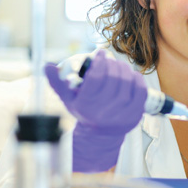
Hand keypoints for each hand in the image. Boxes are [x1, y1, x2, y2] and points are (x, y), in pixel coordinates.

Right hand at [45, 50, 146, 171]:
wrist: (100, 135)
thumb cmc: (84, 111)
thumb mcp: (68, 99)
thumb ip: (57, 82)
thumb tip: (46, 66)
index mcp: (86, 105)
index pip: (96, 78)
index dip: (100, 61)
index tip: (101, 53)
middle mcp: (103, 112)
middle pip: (113, 79)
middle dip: (112, 64)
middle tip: (111, 60)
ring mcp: (121, 115)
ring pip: (127, 84)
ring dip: (124, 70)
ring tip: (120, 66)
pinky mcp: (134, 116)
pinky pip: (141, 92)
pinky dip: (137, 80)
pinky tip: (132, 75)